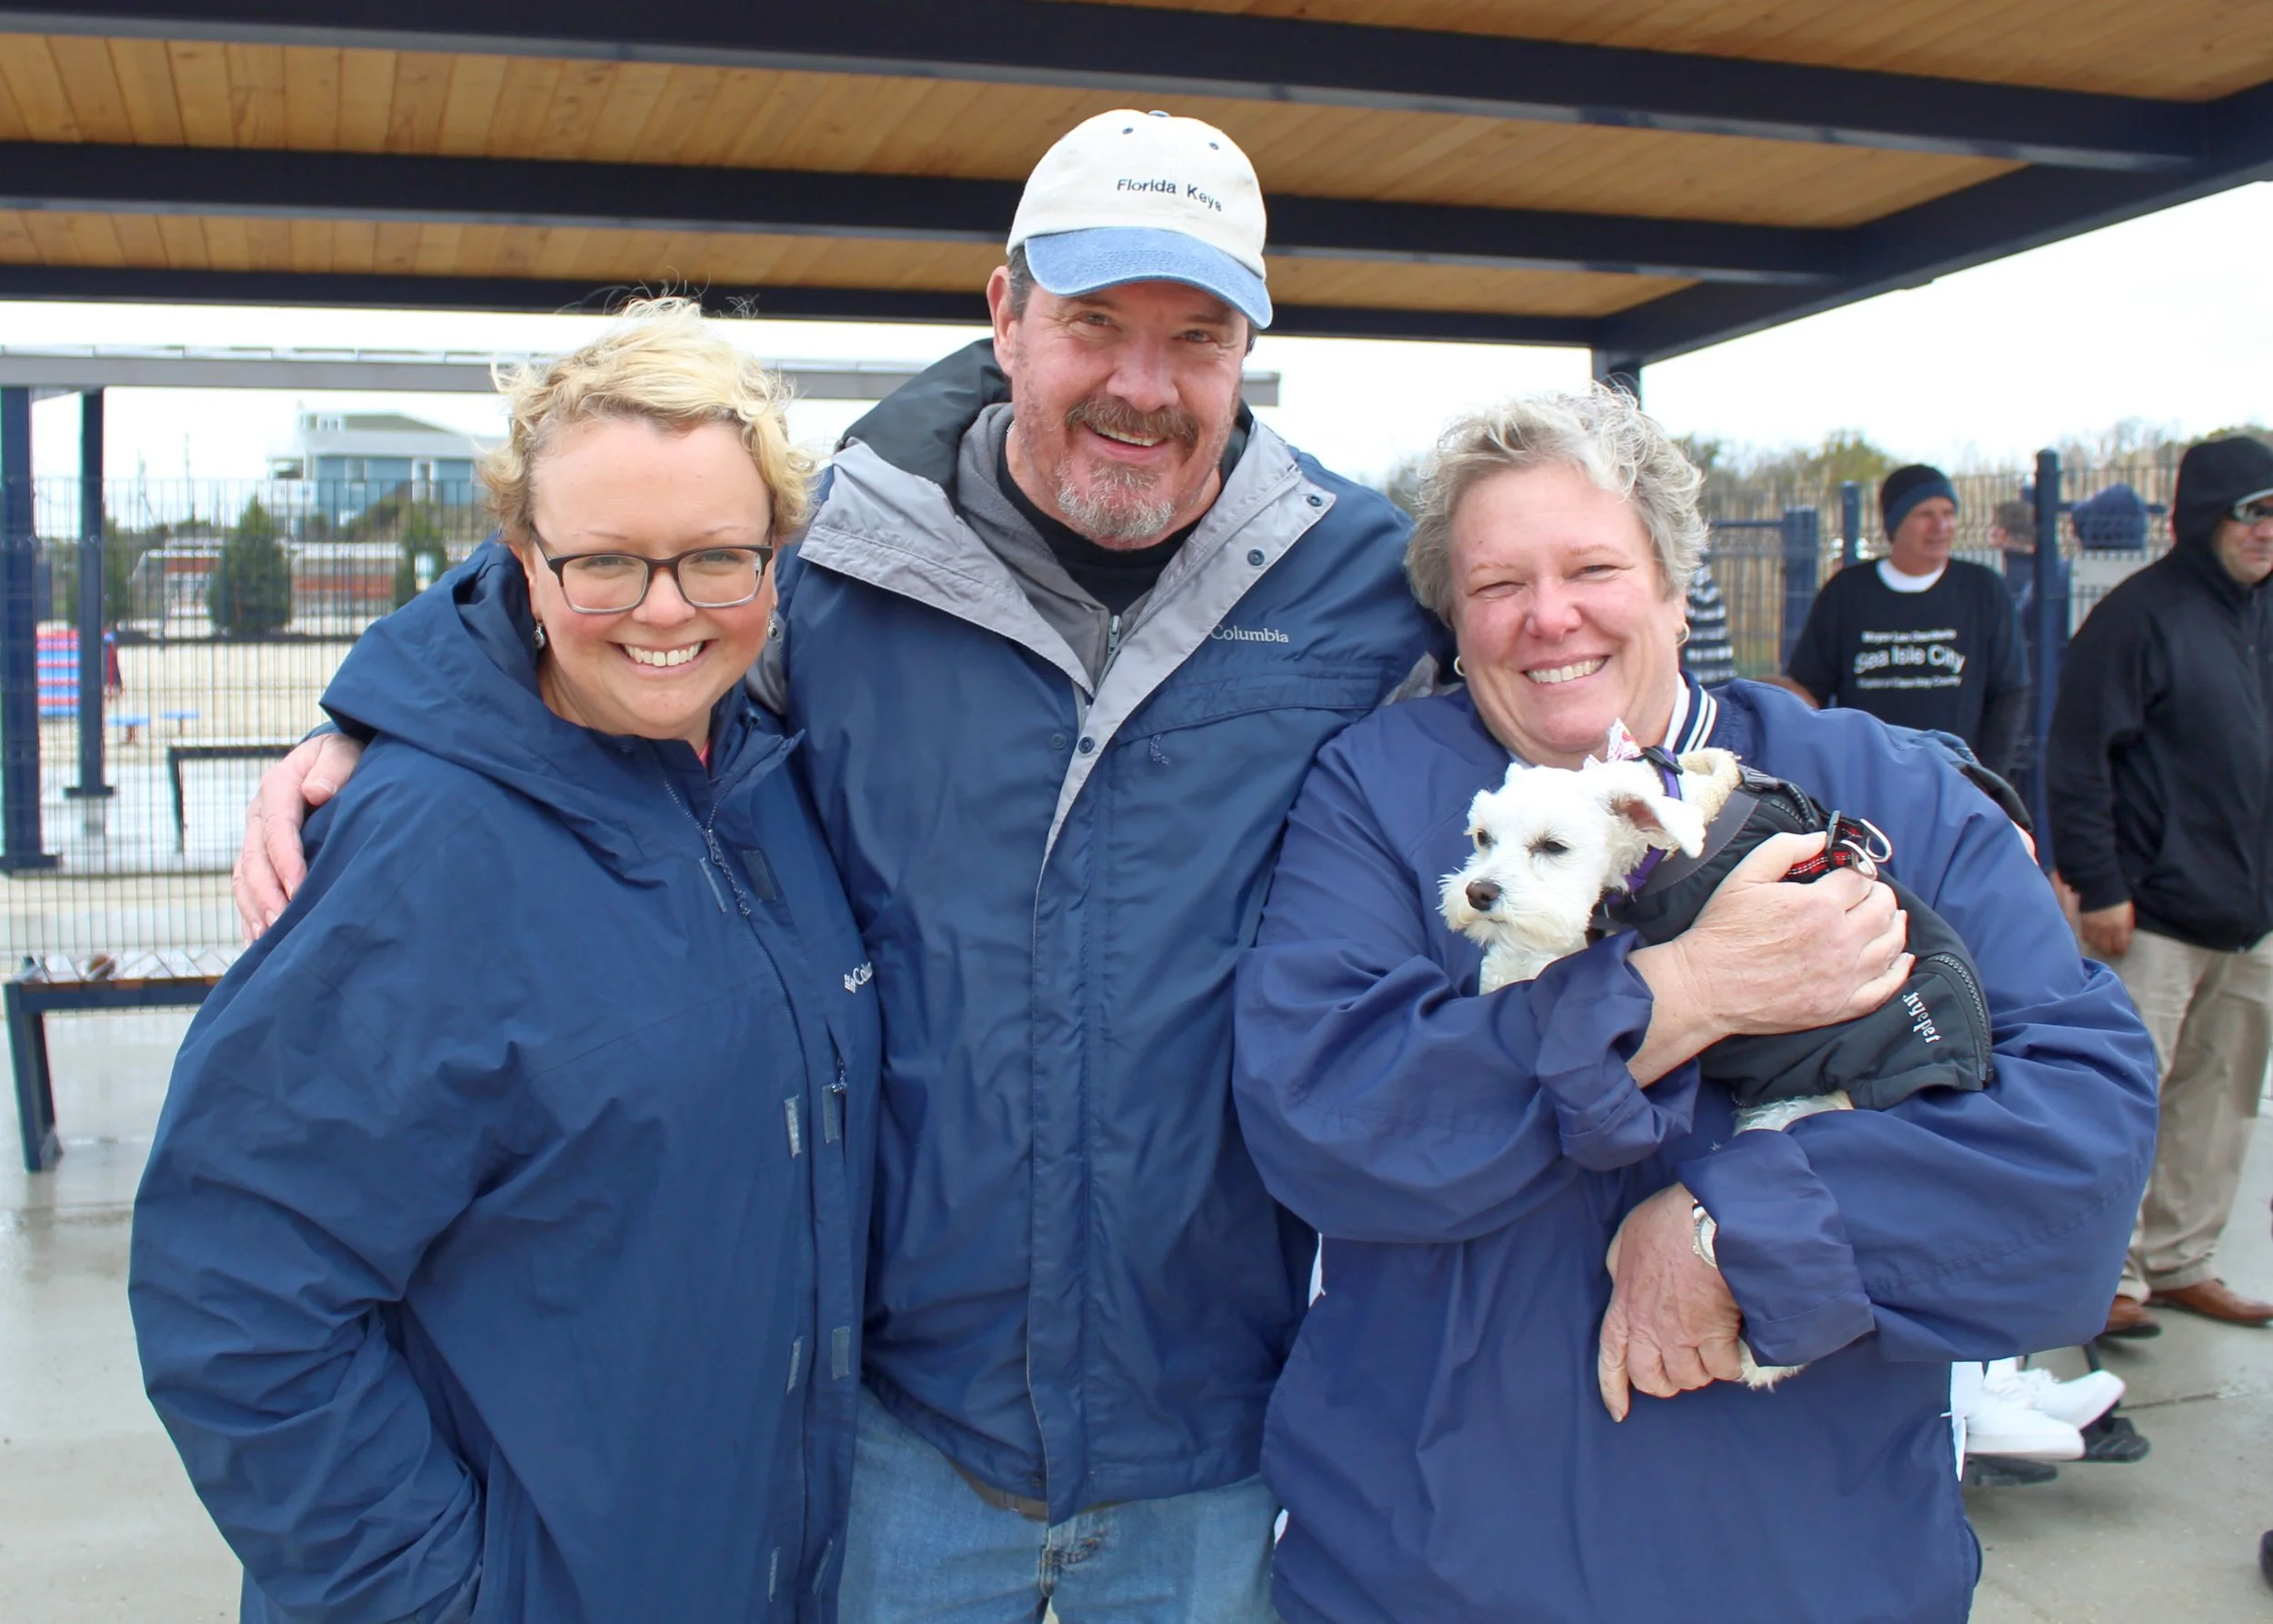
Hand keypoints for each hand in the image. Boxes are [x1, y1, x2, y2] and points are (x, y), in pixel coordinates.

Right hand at [234, 734, 364, 940]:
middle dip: (266, 894)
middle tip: (282, 923)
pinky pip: (245, 891)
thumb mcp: (343, 751)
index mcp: (278, 786)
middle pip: (253, 860)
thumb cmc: (347, 758)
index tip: (299, 888)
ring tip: (269, 939)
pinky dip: (251, 917)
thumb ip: (334, 767)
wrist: (338, 763)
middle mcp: (259, 815)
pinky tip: (261, 943)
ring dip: (254, 910)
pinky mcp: (259, 858)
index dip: (285, 859)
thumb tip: (316, 791)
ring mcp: (255, 838)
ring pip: (243, 879)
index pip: (277, 827)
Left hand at [1597, 1183, 1746, 1420]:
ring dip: (1700, 1371)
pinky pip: (1722, 1369)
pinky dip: (1730, 1364)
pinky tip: (1734, 1348)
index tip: (1619, 1412)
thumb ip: (1621, 1266)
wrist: (1709, 1219)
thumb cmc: (1669, 1221)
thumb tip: (1623, 1282)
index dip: (1613, 1388)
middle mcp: (1649, 1328)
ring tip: (1709, 1353)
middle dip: (1665, 1383)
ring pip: (1689, 1378)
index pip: (1610, 1358)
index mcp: (1624, 1306)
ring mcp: (1681, 1334)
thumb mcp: (1627, 1238)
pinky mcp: (1714, 1334)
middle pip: (1651, 1379)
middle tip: (1680, 1371)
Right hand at [1633, 832, 1910, 1068]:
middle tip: (1866, 895)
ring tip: (1887, 919)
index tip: (1847, 875)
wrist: (1706, 985)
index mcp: (1819, 905)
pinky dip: (1899, 971)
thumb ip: (1786, 848)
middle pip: (1883, 908)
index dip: (1856, 872)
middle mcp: (1840, 940)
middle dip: (1879, 895)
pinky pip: (1885, 988)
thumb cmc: (1723, 930)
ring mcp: (1844, 976)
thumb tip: (1821, 839)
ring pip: (1891, 945)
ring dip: (1894, 926)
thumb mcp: (1744, 875)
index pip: (1861, 879)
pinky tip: (1901, 959)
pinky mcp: (1839, 1005)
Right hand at [2077, 900, 2134, 959]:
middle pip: (2108, 946)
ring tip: (2101, 948)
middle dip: (2110, 950)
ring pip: (2096, 943)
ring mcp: (2095, 927)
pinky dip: (2089, 940)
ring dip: (2099, 947)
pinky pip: (2086, 936)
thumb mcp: (2126, 911)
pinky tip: (2091, 940)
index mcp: (2121, 926)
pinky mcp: (2085, 923)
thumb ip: (2125, 924)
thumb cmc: (2116, 896)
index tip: (2121, 951)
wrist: (2100, 886)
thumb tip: (2124, 934)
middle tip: (2111, 952)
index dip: (2121, 949)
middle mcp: (2108, 929)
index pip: (2121, 944)